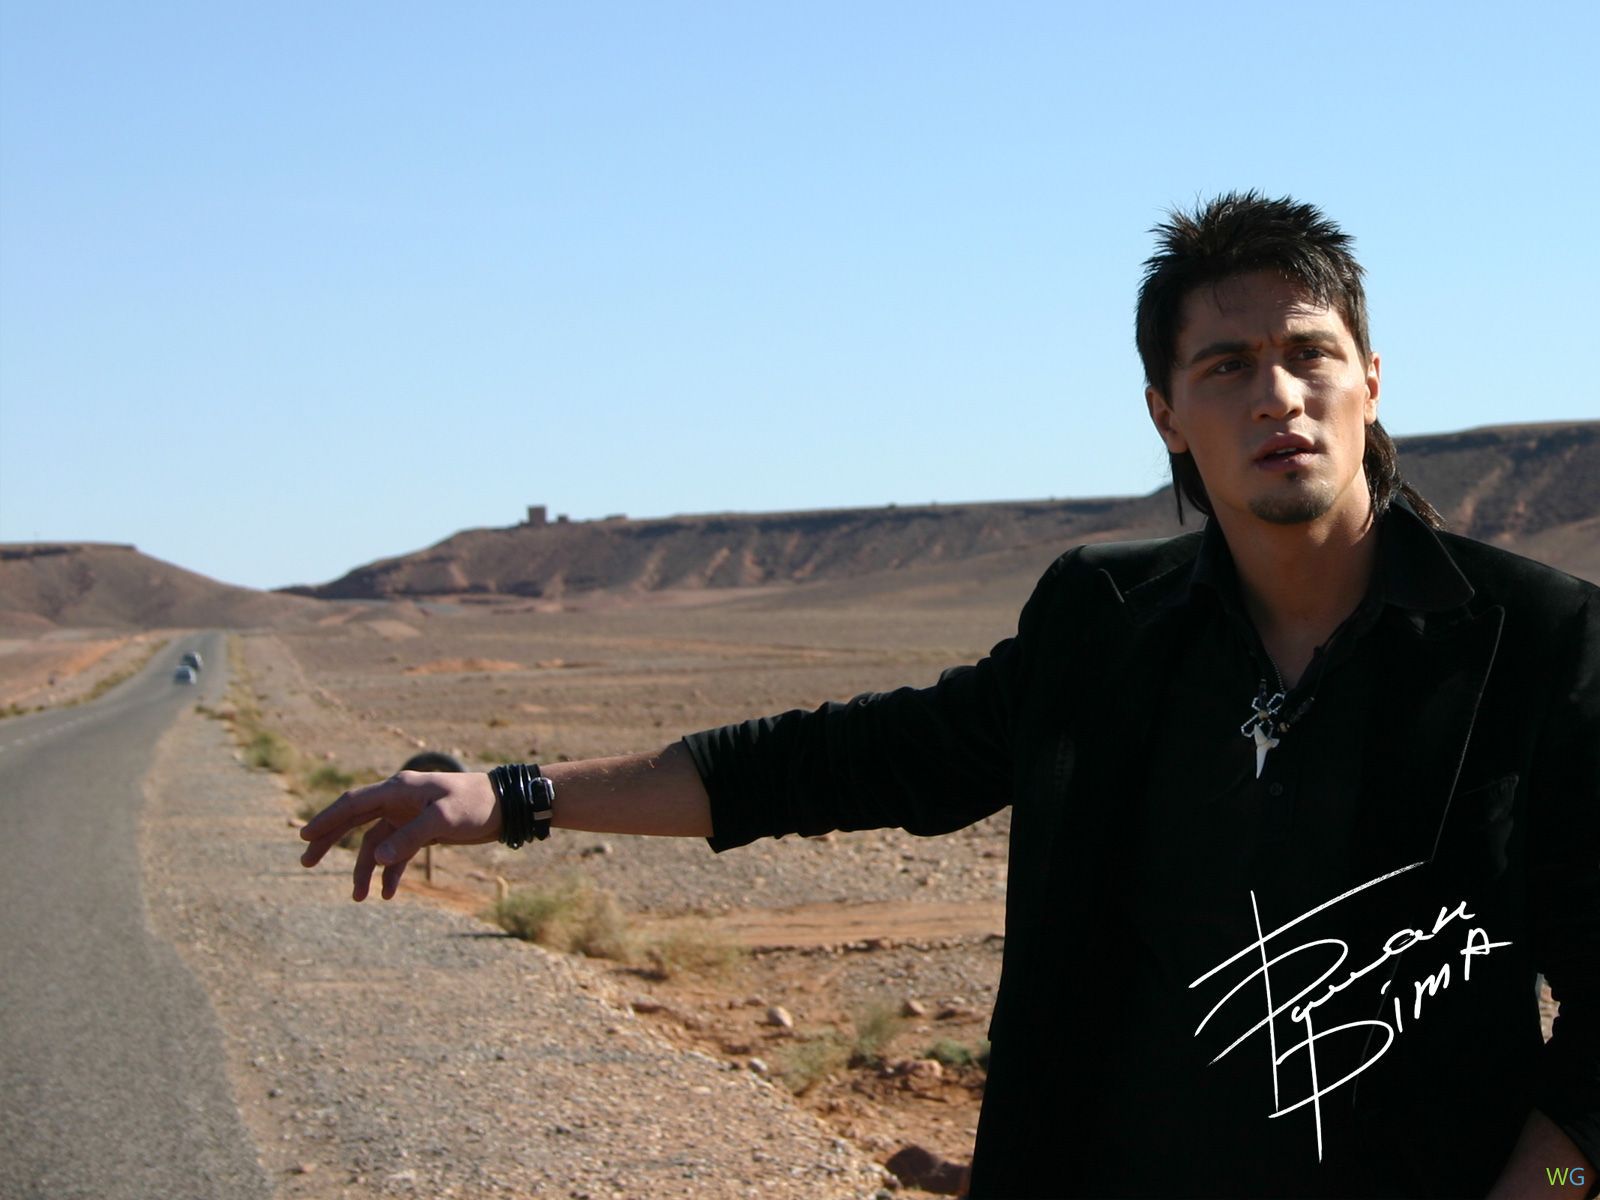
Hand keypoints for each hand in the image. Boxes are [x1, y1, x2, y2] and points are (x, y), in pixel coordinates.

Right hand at [298, 770, 499, 900]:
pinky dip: (391, 871)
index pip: (353, 804)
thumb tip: (376, 859)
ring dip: (366, 869)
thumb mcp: (443, 820)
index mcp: (398, 789)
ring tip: (359, 897)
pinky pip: (397, 852)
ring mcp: (409, 815)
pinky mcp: (422, 830)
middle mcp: (399, 800)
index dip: (326, 820)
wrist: (506, 806)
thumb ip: (409, 838)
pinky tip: (388, 893)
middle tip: (306, 862)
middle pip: (355, 821)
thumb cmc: (475, 805)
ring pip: (376, 843)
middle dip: (330, 842)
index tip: (304, 837)